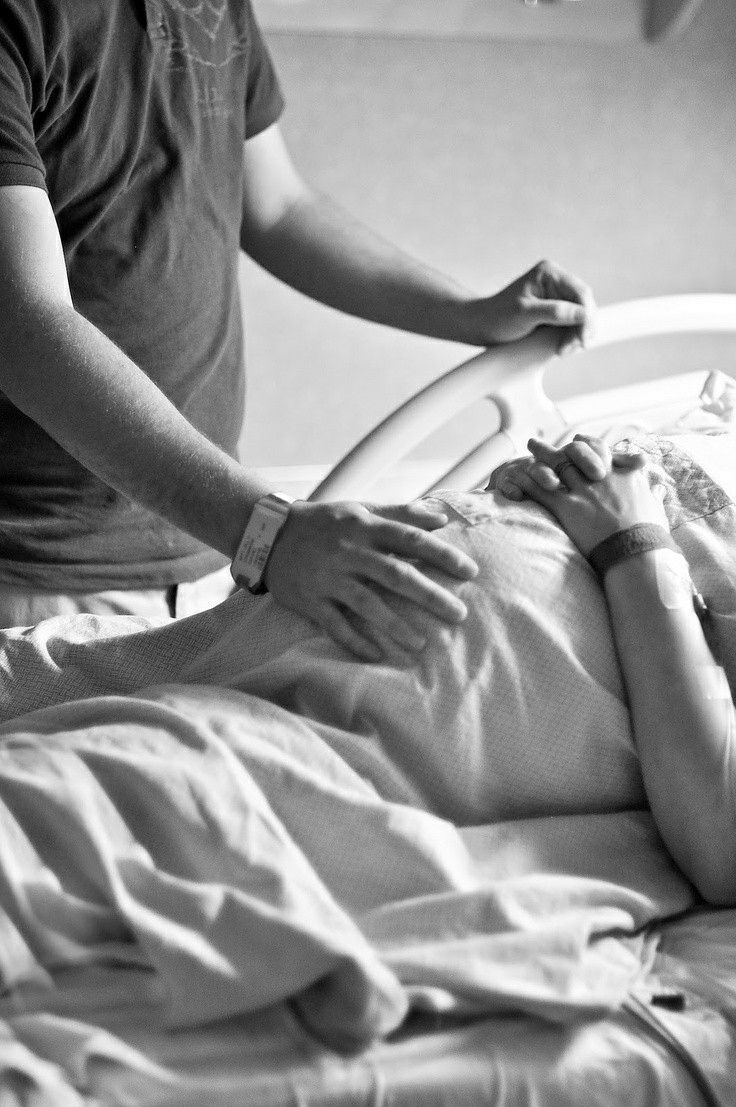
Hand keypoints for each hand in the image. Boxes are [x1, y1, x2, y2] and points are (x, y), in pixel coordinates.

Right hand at [263, 499, 477, 661]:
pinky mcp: (311, 600)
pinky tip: (377, 654)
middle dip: (430, 595)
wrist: (268, 534)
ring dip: (396, 625)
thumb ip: (400, 514)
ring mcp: (329, 578)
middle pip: (395, 574)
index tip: (470, 571)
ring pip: (367, 603)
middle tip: (459, 614)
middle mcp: (349, 551)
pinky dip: (355, 641)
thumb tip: (441, 519)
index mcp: (365, 527)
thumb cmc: (325, 522)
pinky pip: (335, 624)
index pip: (411, 539)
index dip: (442, 554)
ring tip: (421, 643)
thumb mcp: (360, 509)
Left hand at [468, 259, 595, 353]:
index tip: (583, 338)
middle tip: (572, 349)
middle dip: (582, 328)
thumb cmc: (497, 317)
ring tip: (563, 351)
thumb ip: (555, 312)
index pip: (580, 292)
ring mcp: (556, 297)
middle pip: (584, 305)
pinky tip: (562, 348)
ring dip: (577, 336)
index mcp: (549, 273)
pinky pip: (572, 324)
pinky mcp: (555, 311)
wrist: (481, 327)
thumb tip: (583, 315)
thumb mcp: (525, 314)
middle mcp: (555, 282)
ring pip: (581, 317)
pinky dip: (571, 337)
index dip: (586, 316)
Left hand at [492, 435, 668, 556]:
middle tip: (537, 443)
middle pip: (573, 453)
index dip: (586, 445)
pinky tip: (516, 477)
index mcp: (623, 474)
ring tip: (527, 449)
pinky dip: (528, 482)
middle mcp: (602, 478)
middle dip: (554, 447)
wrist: (639, 553)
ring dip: (539, 456)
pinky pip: (543, 490)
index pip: (600, 449)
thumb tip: (659, 489)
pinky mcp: (569, 508)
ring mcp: (584, 492)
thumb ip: (653, 495)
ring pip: (556, 466)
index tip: (576, 442)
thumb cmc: (651, 536)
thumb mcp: (656, 509)